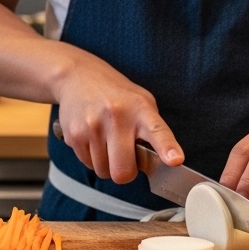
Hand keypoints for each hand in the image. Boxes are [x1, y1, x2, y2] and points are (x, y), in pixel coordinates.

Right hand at [52, 53, 183, 184]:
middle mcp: (116, 117)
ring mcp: (92, 126)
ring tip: (106, 141)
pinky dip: (92, 158)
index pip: (158, 132)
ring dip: (107, 164)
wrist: (78, 77)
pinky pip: (88, 165)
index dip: (167, 148)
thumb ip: (152, 130)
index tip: (175, 160)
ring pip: (103, 171)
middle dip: (125, 172)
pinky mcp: (74, 135)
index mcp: (141, 109)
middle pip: (123, 171)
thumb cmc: (116, 94)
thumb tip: (159, 163)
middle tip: (125, 158)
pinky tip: (93, 139)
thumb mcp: (142, 102)